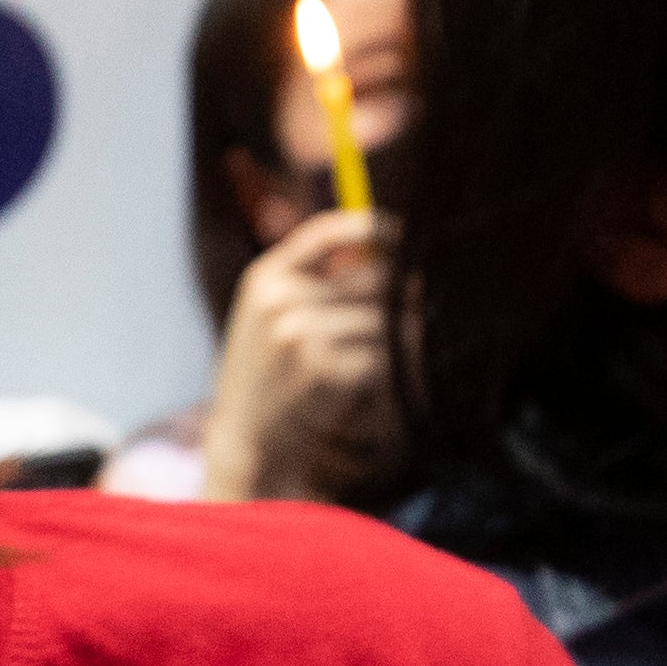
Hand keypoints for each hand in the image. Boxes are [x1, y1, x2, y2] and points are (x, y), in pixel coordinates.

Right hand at [198, 206, 397, 502]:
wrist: (246, 437)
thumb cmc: (270, 372)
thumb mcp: (272, 313)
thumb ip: (315, 277)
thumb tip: (390, 252)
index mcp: (266, 276)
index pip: (328, 230)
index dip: (376, 228)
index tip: (409, 236)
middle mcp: (279, 297)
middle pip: (373, 277)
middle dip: (403, 297)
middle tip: (420, 313)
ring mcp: (297, 332)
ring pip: (383, 319)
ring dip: (400, 337)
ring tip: (394, 353)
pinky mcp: (319, 368)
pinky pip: (380, 355)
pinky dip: (389, 368)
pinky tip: (376, 380)